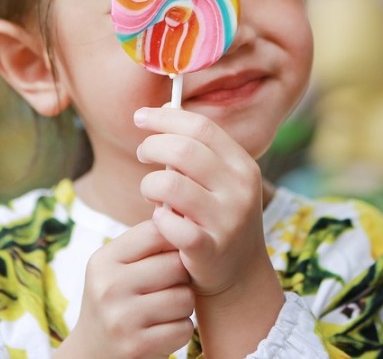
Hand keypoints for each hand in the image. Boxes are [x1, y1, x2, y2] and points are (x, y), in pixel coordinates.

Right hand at [56, 220, 193, 358]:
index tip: (173, 253)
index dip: (175, 240)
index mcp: (104, 260)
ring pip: (185, 297)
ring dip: (183, 305)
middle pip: (177, 264)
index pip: (157, 231)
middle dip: (182, 276)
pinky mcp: (137, 346)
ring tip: (165, 308)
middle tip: (169, 285)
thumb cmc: (117, 300)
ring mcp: (121, 319)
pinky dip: (180, 330)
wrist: (92, 355)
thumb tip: (184, 210)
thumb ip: (147, 241)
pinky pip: (184, 328)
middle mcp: (108, 287)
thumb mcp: (117, 267)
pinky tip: (162, 329)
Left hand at [134, 106, 267, 296]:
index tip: (140, 117)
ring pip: (169, 184)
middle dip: (152, 146)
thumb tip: (164, 109)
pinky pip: (170, 224)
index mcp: (243, 165)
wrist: (240, 273)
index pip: (202, 127)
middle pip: (183, 150)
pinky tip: (159, 220)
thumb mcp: (222, 181)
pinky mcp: (210, 249)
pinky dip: (157, 219)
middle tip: (142, 155)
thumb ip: (199, 149)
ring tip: (151, 193)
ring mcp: (227, 220)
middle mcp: (240, 189)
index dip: (166, 117)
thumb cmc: (219, 217)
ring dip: (149, 185)